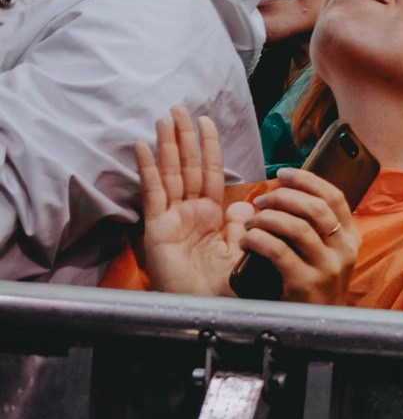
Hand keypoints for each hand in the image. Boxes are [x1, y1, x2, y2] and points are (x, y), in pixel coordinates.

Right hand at [134, 108, 244, 297]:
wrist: (208, 309)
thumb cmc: (223, 286)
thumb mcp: (241, 249)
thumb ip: (242, 226)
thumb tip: (244, 206)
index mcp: (210, 215)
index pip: (210, 172)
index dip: (208, 147)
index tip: (206, 121)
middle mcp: (189, 212)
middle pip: (186, 166)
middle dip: (184, 136)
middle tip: (179, 108)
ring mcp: (171, 217)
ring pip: (169, 173)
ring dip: (166, 145)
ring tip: (164, 118)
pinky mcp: (157, 227)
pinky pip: (153, 193)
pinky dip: (148, 169)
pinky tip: (143, 148)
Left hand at [243, 168, 361, 305]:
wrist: (317, 331)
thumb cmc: (312, 289)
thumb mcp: (323, 256)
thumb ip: (309, 228)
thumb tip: (277, 195)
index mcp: (350, 239)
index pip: (335, 198)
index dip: (308, 180)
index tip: (284, 173)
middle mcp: (343, 251)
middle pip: (315, 208)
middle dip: (283, 197)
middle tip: (262, 200)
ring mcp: (327, 268)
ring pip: (297, 226)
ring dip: (268, 218)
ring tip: (252, 222)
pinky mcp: (305, 284)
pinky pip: (279, 251)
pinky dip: (259, 239)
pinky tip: (247, 240)